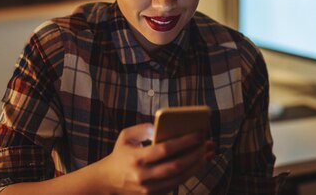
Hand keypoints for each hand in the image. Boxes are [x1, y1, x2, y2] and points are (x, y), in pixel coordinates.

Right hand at [93, 123, 214, 194]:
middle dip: (196, 154)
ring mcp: (150, 189)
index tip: (200, 133)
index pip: (166, 149)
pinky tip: (197, 163)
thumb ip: (142, 129)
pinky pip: (176, 184)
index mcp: (137, 159)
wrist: (107, 182)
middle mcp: (144, 176)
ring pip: (180, 178)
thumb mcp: (125, 137)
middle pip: (177, 166)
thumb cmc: (119, 155)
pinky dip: (189, 173)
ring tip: (208, 154)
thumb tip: (159, 127)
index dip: (185, 141)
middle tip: (209, 144)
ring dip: (197, 165)